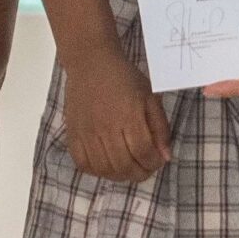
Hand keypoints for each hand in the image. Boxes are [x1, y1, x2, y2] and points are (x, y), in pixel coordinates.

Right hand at [61, 52, 168, 182]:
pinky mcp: (73, 134)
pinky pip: (83, 164)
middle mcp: (107, 127)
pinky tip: (107, 165)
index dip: (154, 163)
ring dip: (121, 175)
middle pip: (124, 165)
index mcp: (129, 116)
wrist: (91, 63)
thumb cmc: (124, 78)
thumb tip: (165, 156)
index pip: (144, 152)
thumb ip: (160, 127)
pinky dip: (97, 171)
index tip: (158, 160)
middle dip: (141, 173)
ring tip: (129, 168)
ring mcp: (87, 133)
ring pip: (105, 169)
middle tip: (146, 168)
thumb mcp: (150, 96)